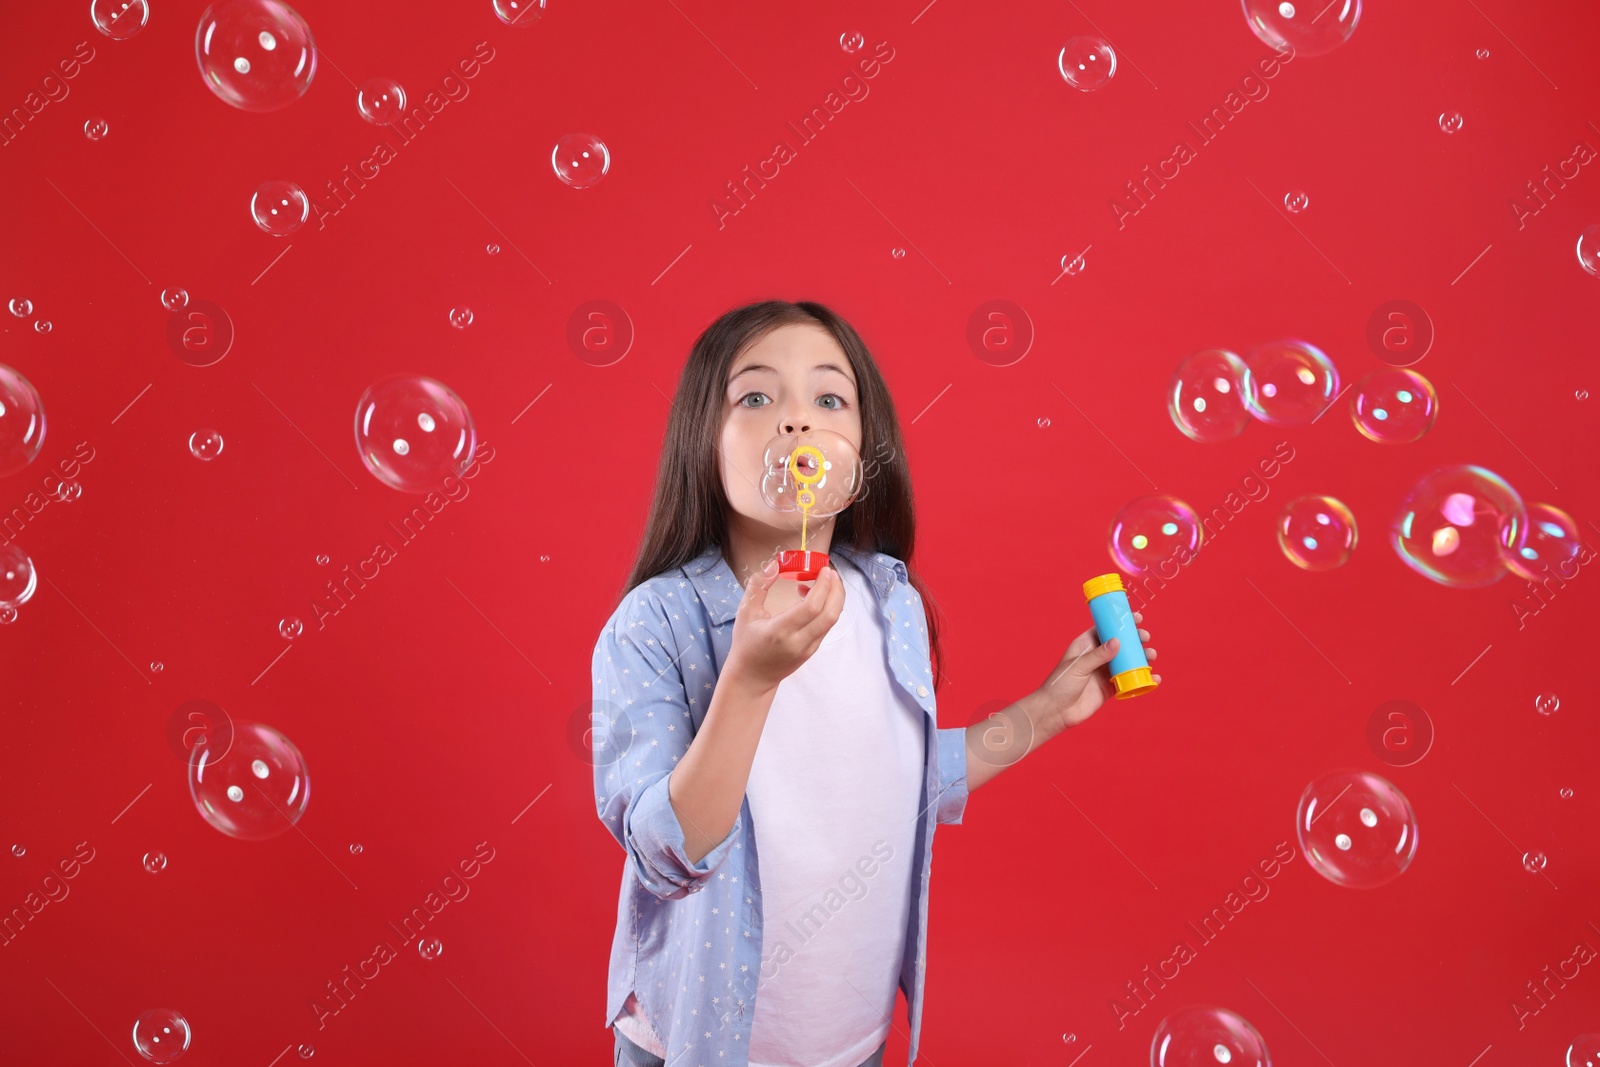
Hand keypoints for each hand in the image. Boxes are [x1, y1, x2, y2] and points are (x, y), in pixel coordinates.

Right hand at [723, 557, 845, 693]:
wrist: (752, 678)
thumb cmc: (746, 644)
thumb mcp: (745, 613)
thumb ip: (758, 586)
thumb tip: (775, 565)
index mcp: (780, 631)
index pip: (812, 607)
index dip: (823, 586)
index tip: (824, 569)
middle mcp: (798, 641)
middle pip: (830, 614)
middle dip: (836, 589)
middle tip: (831, 572)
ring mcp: (808, 648)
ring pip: (832, 620)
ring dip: (833, 598)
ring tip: (822, 582)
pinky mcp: (813, 650)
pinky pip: (826, 626)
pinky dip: (827, 608)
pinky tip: (813, 598)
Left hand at [1031, 612, 1160, 733]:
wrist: (1056, 712)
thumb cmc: (1059, 685)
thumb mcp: (1078, 667)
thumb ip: (1097, 655)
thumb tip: (1117, 642)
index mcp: (1086, 645)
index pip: (1105, 628)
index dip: (1120, 622)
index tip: (1136, 618)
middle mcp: (1097, 656)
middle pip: (1120, 643)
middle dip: (1135, 639)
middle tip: (1145, 637)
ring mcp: (1104, 671)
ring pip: (1127, 661)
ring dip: (1141, 657)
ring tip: (1151, 656)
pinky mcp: (1110, 688)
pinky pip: (1129, 680)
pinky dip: (1142, 678)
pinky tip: (1153, 678)